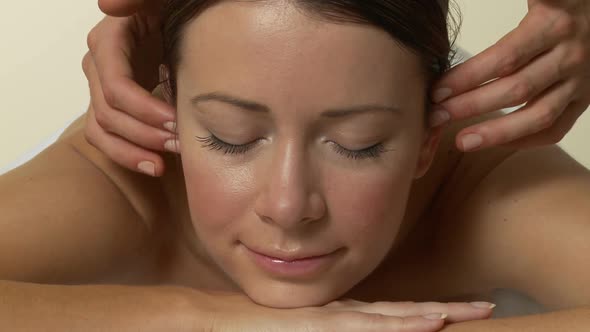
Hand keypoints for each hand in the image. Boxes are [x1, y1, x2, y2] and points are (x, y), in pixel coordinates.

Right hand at [83, 0, 175, 176]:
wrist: (177, 20)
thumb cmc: (173, 10)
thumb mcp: (161, 0)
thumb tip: (108, 5)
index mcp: (109, 41)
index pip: (116, 85)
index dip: (144, 109)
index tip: (176, 121)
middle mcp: (98, 66)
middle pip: (109, 112)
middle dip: (145, 133)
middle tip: (180, 144)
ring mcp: (101, 87)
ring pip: (102, 130)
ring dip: (133, 151)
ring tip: (163, 164)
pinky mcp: (112, 104)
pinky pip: (107, 137)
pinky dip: (127, 154)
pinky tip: (154, 165)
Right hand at [196, 291, 494, 331]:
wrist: (212, 321)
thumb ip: (322, 331)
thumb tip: (348, 329)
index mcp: (341, 318)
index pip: (394, 315)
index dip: (428, 312)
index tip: (461, 311)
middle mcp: (342, 315)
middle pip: (404, 312)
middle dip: (448, 310)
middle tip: (488, 306)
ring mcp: (331, 319)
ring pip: (394, 317)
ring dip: (434, 314)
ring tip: (473, 310)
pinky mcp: (318, 326)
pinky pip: (366, 327)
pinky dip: (400, 325)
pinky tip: (429, 321)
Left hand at [430, 0, 589, 151]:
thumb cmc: (559, 5)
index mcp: (552, 25)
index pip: (503, 58)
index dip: (467, 78)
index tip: (437, 91)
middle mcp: (570, 55)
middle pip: (516, 89)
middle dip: (470, 106)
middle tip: (436, 115)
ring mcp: (581, 81)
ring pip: (538, 115)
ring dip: (496, 132)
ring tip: (462, 141)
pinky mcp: (585, 99)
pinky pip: (556, 129)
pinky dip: (524, 140)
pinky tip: (494, 142)